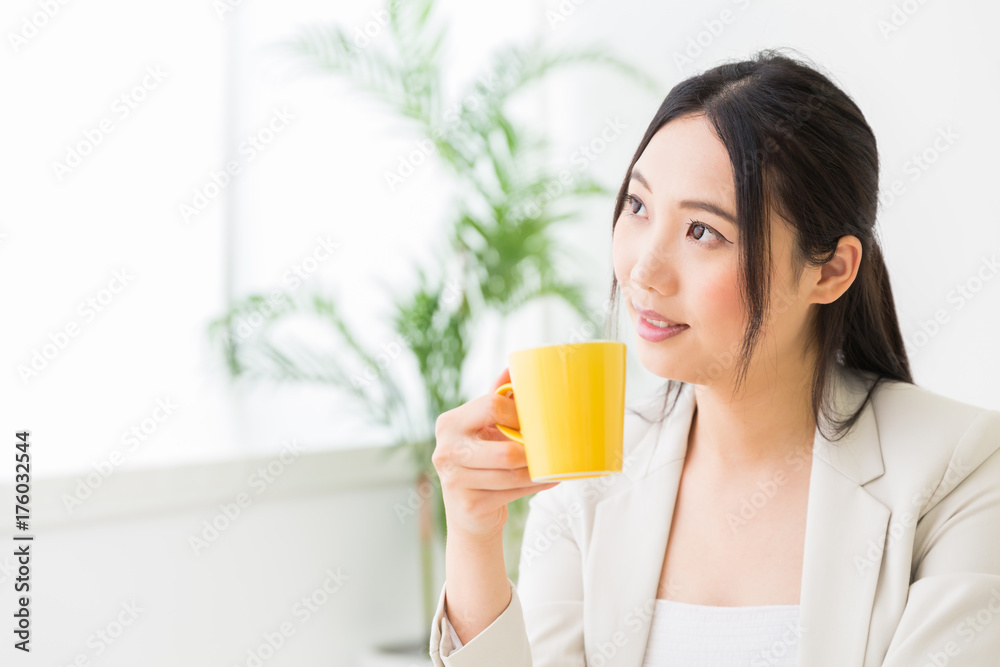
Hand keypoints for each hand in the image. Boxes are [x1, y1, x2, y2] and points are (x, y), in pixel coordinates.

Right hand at [432, 367, 560, 540]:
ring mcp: (454, 479)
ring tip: (555, 464)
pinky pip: (512, 493)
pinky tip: (548, 479)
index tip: (537, 419)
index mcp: (450, 423)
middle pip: (505, 449)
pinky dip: (535, 486)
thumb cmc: (481, 460)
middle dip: (533, 450)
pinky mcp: (468, 504)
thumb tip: (513, 367)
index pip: (492, 406)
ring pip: (512, 474)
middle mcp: (446, 450)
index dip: (520, 413)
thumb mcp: (485, 427)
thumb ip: (497, 397)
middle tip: (553, 446)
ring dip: (539, 470)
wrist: (468, 510)